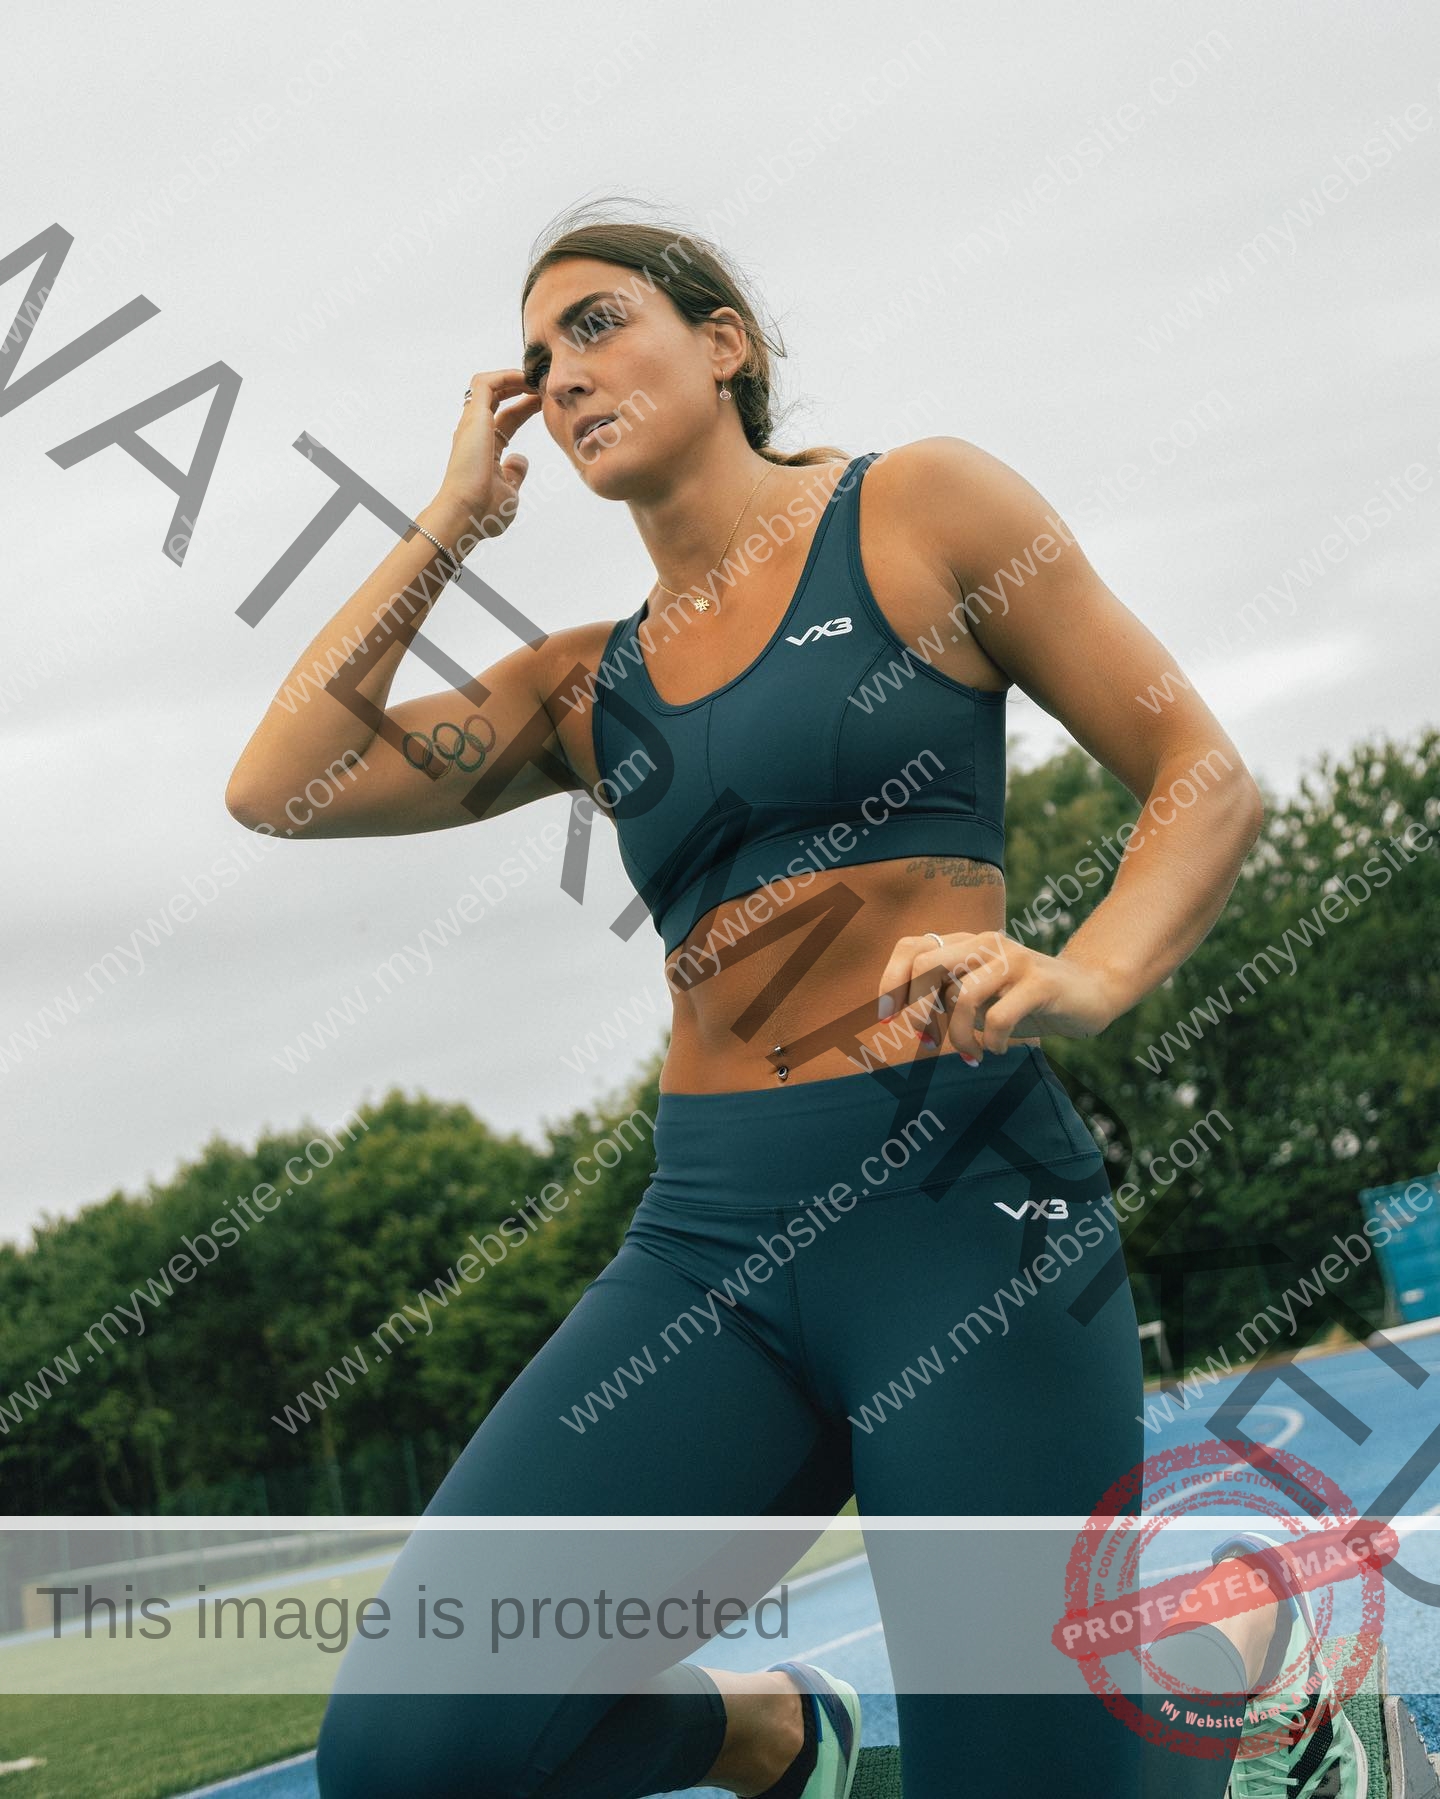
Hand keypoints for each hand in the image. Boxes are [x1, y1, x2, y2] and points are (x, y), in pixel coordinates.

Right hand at [435, 368, 541, 541]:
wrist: (466, 514)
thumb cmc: (484, 511)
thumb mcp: (508, 491)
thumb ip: (514, 474)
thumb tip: (520, 459)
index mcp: (485, 450)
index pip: (506, 420)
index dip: (525, 409)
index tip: (545, 404)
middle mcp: (475, 434)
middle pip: (498, 400)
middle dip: (521, 388)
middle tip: (545, 385)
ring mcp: (472, 424)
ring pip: (489, 386)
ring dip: (513, 378)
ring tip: (537, 377)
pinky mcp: (473, 416)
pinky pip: (485, 383)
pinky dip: (505, 376)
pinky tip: (526, 379)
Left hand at [875, 930, 1117, 1062]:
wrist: (1089, 993)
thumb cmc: (1023, 1000)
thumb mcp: (979, 998)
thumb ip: (946, 998)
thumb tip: (909, 1019)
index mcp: (966, 942)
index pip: (911, 948)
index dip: (891, 982)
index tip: (886, 1018)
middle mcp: (986, 942)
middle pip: (928, 965)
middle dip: (918, 1010)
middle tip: (927, 1041)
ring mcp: (1014, 959)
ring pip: (962, 997)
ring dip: (957, 1036)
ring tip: (969, 1053)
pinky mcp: (1040, 983)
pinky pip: (998, 1017)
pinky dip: (990, 1042)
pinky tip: (994, 1050)